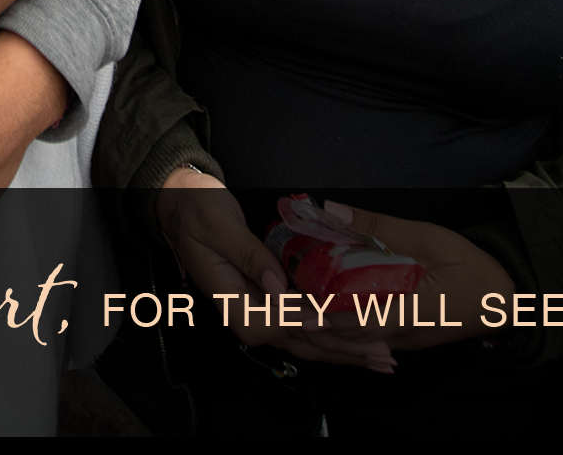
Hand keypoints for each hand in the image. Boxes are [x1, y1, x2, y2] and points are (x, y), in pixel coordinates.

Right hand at [156, 170, 394, 371]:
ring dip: (342, 350)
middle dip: (338, 349)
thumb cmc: (196, 209)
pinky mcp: (269, 301)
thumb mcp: (219, 224)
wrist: (181, 203)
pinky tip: (360, 339)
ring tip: (381, 358)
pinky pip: (302, 325)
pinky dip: (332, 335)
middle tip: (380, 355)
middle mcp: (243, 311)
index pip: (269, 322)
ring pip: (302, 340)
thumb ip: (248, 254)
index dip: (303, 322)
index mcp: (227, 297)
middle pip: (293, 341)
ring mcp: (257, 309)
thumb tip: (275, 285)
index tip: (333, 319)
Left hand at [313, 201, 515, 351]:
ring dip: (324, 330)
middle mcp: (404, 335)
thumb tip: (335, 213)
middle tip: (282, 306)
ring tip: (294, 308)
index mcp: (412, 311)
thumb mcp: (429, 237)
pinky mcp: (405, 341)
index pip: (359, 321)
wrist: (506, 299)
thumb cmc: (472, 268)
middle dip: (314, 326)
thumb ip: (380, 227)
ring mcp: (404, 343)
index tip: (295, 306)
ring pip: (355, 344)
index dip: (324, 315)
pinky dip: (342, 332)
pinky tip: (324, 314)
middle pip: (349, 339)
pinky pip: (367, 342)